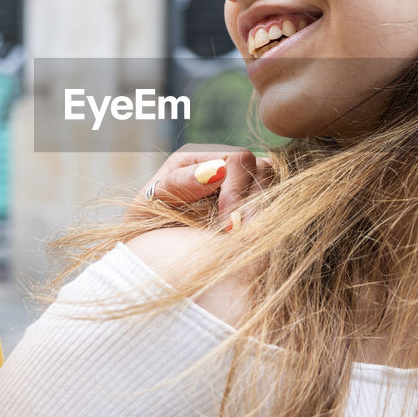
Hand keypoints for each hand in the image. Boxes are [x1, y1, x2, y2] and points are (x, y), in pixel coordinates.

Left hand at [130, 144, 273, 225]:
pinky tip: (251, 239)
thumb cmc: (144, 227)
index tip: (228, 223)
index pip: (238, 159)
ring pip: (272, 186)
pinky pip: (272, 205)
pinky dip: (267, 219)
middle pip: (261, 168)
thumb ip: (178, 184)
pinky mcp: (251, 210)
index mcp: (197, 158)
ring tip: (246, 239)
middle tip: (239, 234)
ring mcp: (240, 187)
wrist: (148, 258)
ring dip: (262, 212)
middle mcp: (222, 166)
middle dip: (254, 202)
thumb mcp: (150, 205)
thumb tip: (215, 170)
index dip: (238, 189)